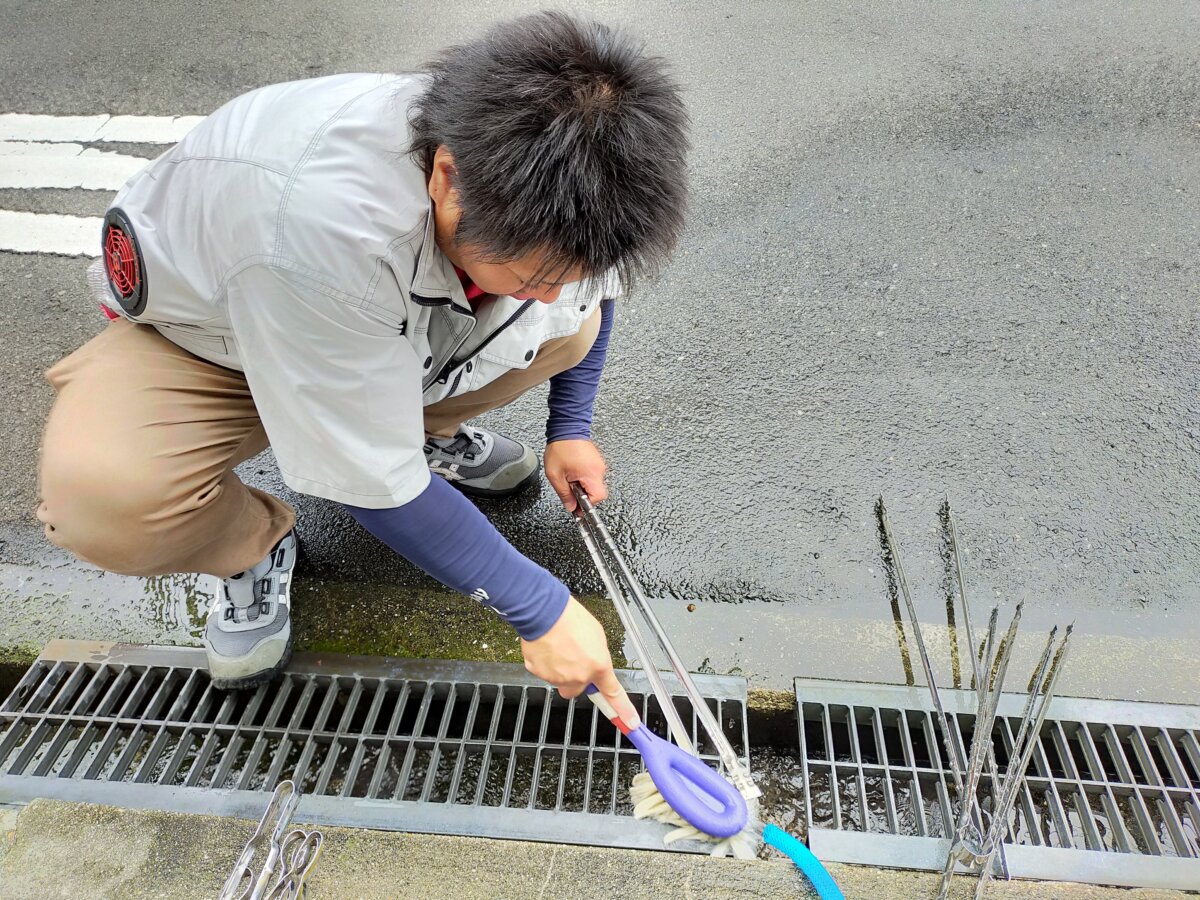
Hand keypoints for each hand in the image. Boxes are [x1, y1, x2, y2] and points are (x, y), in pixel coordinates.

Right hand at [521, 596, 637, 723]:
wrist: (544, 612)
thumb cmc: (570, 618)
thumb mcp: (597, 635)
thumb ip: (598, 656)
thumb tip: (595, 662)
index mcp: (599, 665)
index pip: (614, 694)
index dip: (624, 711)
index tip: (631, 722)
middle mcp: (580, 676)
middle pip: (579, 688)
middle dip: (577, 678)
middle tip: (574, 659)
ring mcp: (559, 677)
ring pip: (561, 681)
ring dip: (561, 669)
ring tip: (559, 646)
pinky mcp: (540, 674)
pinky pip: (544, 672)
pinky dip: (545, 663)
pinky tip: (547, 647)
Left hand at [544, 439, 606, 511]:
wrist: (566, 428)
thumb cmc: (560, 448)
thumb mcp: (555, 475)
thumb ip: (564, 494)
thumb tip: (571, 507)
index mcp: (591, 474)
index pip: (598, 498)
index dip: (587, 504)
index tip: (578, 506)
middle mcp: (599, 469)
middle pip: (597, 492)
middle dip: (584, 494)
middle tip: (570, 488)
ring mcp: (599, 464)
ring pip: (595, 484)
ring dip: (584, 485)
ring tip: (571, 476)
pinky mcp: (597, 460)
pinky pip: (594, 475)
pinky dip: (585, 477)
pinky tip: (574, 471)